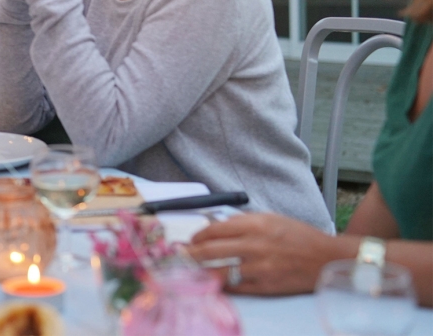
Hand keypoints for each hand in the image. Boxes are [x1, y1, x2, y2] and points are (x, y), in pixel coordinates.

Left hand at [188, 213, 340, 295]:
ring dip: (202, 272)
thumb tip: (217, 228)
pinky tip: (213, 283)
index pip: (214, 230)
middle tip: (179, 257)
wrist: (326, 258)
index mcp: (254, 224)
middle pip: (211, 251)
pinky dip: (223, 285)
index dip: (198, 236)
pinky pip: (237, 287)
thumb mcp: (269, 218)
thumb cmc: (298, 235)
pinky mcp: (266, 286)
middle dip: (191, 255)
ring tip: (189, 272)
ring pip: (220, 271)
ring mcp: (260, 267)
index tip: (191, 241)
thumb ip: (243, 222)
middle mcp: (254, 245)